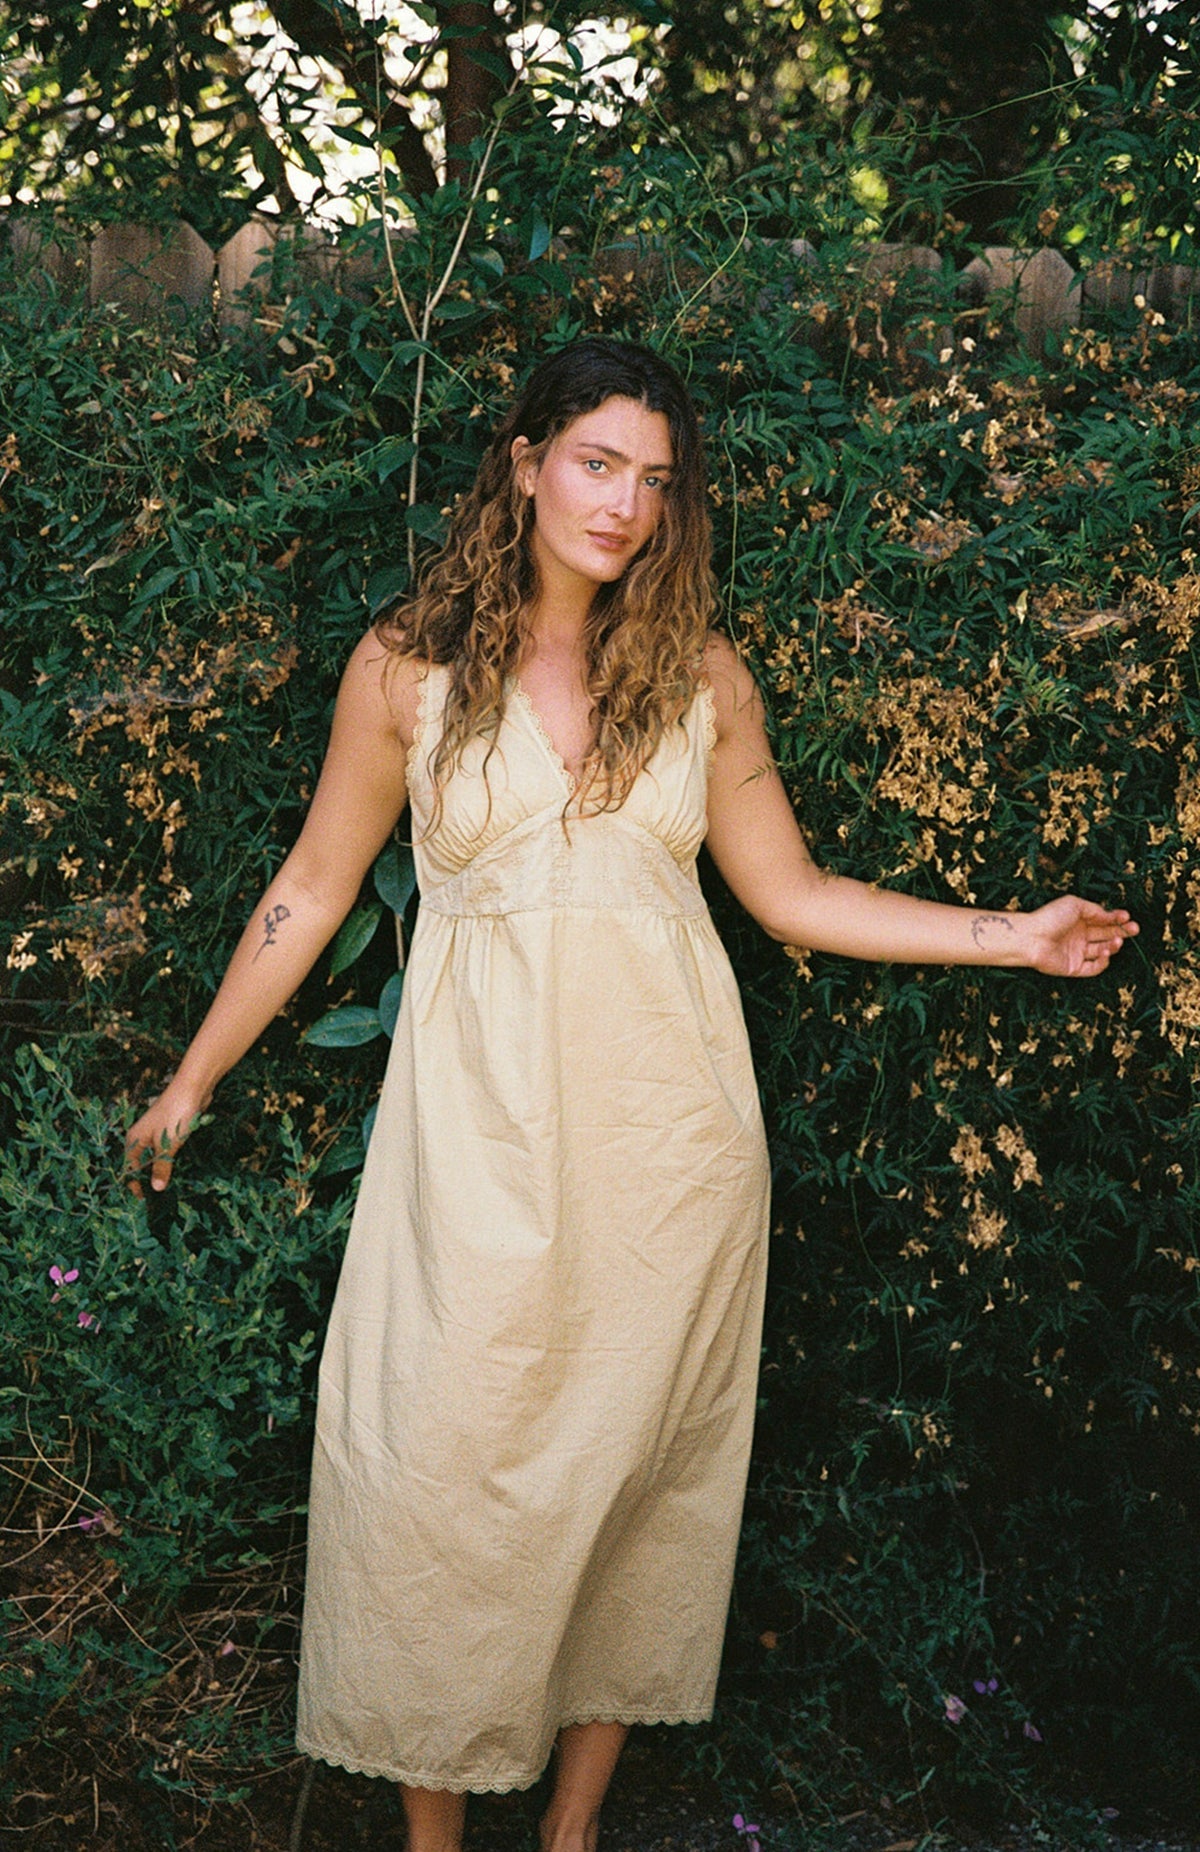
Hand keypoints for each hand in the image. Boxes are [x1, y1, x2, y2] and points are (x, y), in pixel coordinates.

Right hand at [125, 1078, 210, 1194]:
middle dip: (147, 1178)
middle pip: (140, 1163)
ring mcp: (155, 1132)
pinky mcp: (169, 1129)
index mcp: (134, 1140)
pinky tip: (176, 1167)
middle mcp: (141, 1137)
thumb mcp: (168, 1145)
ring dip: (159, 1169)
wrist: (192, 1088)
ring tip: (167, 1185)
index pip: (128, 1168)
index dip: (135, 1183)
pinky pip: (165, 1149)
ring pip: (153, 1156)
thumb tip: (156, 1188)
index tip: (144, 1198)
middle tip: (157, 1195)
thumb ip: (161, 1167)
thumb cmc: (175, 1115)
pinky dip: (169, 1159)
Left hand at [1024, 896, 1138, 977]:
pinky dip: (1103, 961)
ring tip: (1118, 940)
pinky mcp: (1073, 968)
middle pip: (1106, 935)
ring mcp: (1077, 953)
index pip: (1103, 920)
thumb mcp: (1075, 905)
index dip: (1117, 919)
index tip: (1127, 916)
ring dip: (1113, 945)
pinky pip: (1094, 968)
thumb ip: (1095, 910)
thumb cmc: (1050, 917)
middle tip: (1135, 929)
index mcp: (1079, 921)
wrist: (1031, 937)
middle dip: (1122, 932)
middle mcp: (1079, 936)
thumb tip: (1111, 915)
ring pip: (1103, 951)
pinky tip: (1105, 952)